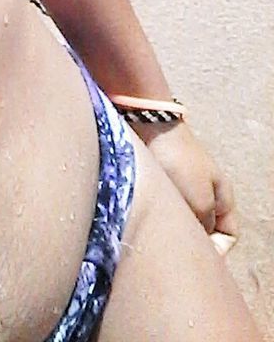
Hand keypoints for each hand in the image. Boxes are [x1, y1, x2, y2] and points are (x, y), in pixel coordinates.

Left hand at [136, 120, 237, 247]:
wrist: (151, 127)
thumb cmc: (180, 164)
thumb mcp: (200, 202)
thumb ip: (205, 227)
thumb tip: (199, 241)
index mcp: (223, 198)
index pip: (229, 235)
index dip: (218, 249)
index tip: (198, 254)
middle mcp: (206, 193)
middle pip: (205, 228)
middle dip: (192, 239)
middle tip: (175, 245)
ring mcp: (184, 186)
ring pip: (184, 218)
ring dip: (173, 226)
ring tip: (160, 231)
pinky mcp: (164, 180)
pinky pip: (167, 206)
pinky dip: (160, 214)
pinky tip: (150, 217)